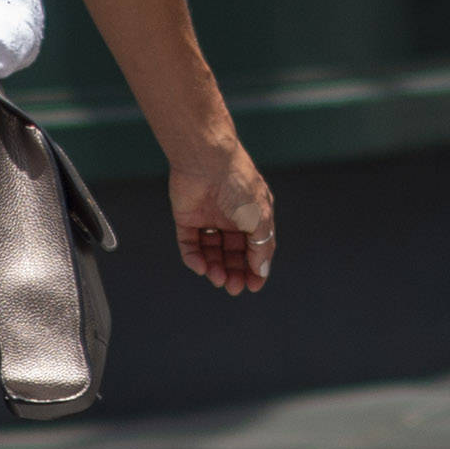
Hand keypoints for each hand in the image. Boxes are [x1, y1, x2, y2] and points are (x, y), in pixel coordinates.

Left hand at [167, 140, 274, 296]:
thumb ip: (262, 246)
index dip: (254, 268)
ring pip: (211, 252)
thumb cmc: (239, 184)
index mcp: (252, 215)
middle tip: (233, 287)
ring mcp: (208, 218)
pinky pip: (190, 244)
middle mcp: (231, 218)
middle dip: (234, 272)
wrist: (206, 160)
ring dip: (215, 267)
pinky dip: (194, 258)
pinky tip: (201, 267)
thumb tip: (262, 271)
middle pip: (232, 253)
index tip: (253, 287)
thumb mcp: (260, 218)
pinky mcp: (187, 218)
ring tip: (217, 279)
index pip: (254, 248)